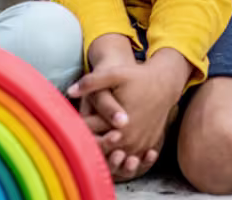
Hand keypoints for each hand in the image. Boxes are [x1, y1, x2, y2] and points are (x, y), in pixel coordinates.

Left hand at [69, 60, 176, 181]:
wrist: (164, 84)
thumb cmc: (137, 77)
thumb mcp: (114, 74)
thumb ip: (90, 82)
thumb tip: (69, 92)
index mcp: (120, 123)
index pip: (90, 132)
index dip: (76, 128)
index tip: (67, 122)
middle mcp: (131, 139)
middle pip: (102, 148)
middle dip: (89, 141)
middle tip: (75, 132)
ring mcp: (141, 145)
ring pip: (116, 157)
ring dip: (104, 151)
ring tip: (92, 137)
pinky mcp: (148, 146)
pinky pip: (130, 157)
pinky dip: (119, 154)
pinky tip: (110, 143)